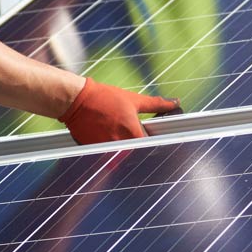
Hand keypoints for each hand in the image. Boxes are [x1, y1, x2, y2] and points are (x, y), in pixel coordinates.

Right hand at [59, 77, 181, 144]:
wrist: (77, 101)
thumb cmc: (104, 98)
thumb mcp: (133, 99)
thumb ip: (156, 103)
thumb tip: (175, 102)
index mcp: (134, 134)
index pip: (151, 145)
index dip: (153, 141)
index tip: (152, 136)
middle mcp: (122, 146)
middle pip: (136, 151)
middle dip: (136, 142)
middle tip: (128, 129)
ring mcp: (108, 151)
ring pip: (122, 153)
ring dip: (122, 144)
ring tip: (114, 129)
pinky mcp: (97, 153)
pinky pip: (109, 154)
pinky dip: (109, 146)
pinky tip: (104, 132)